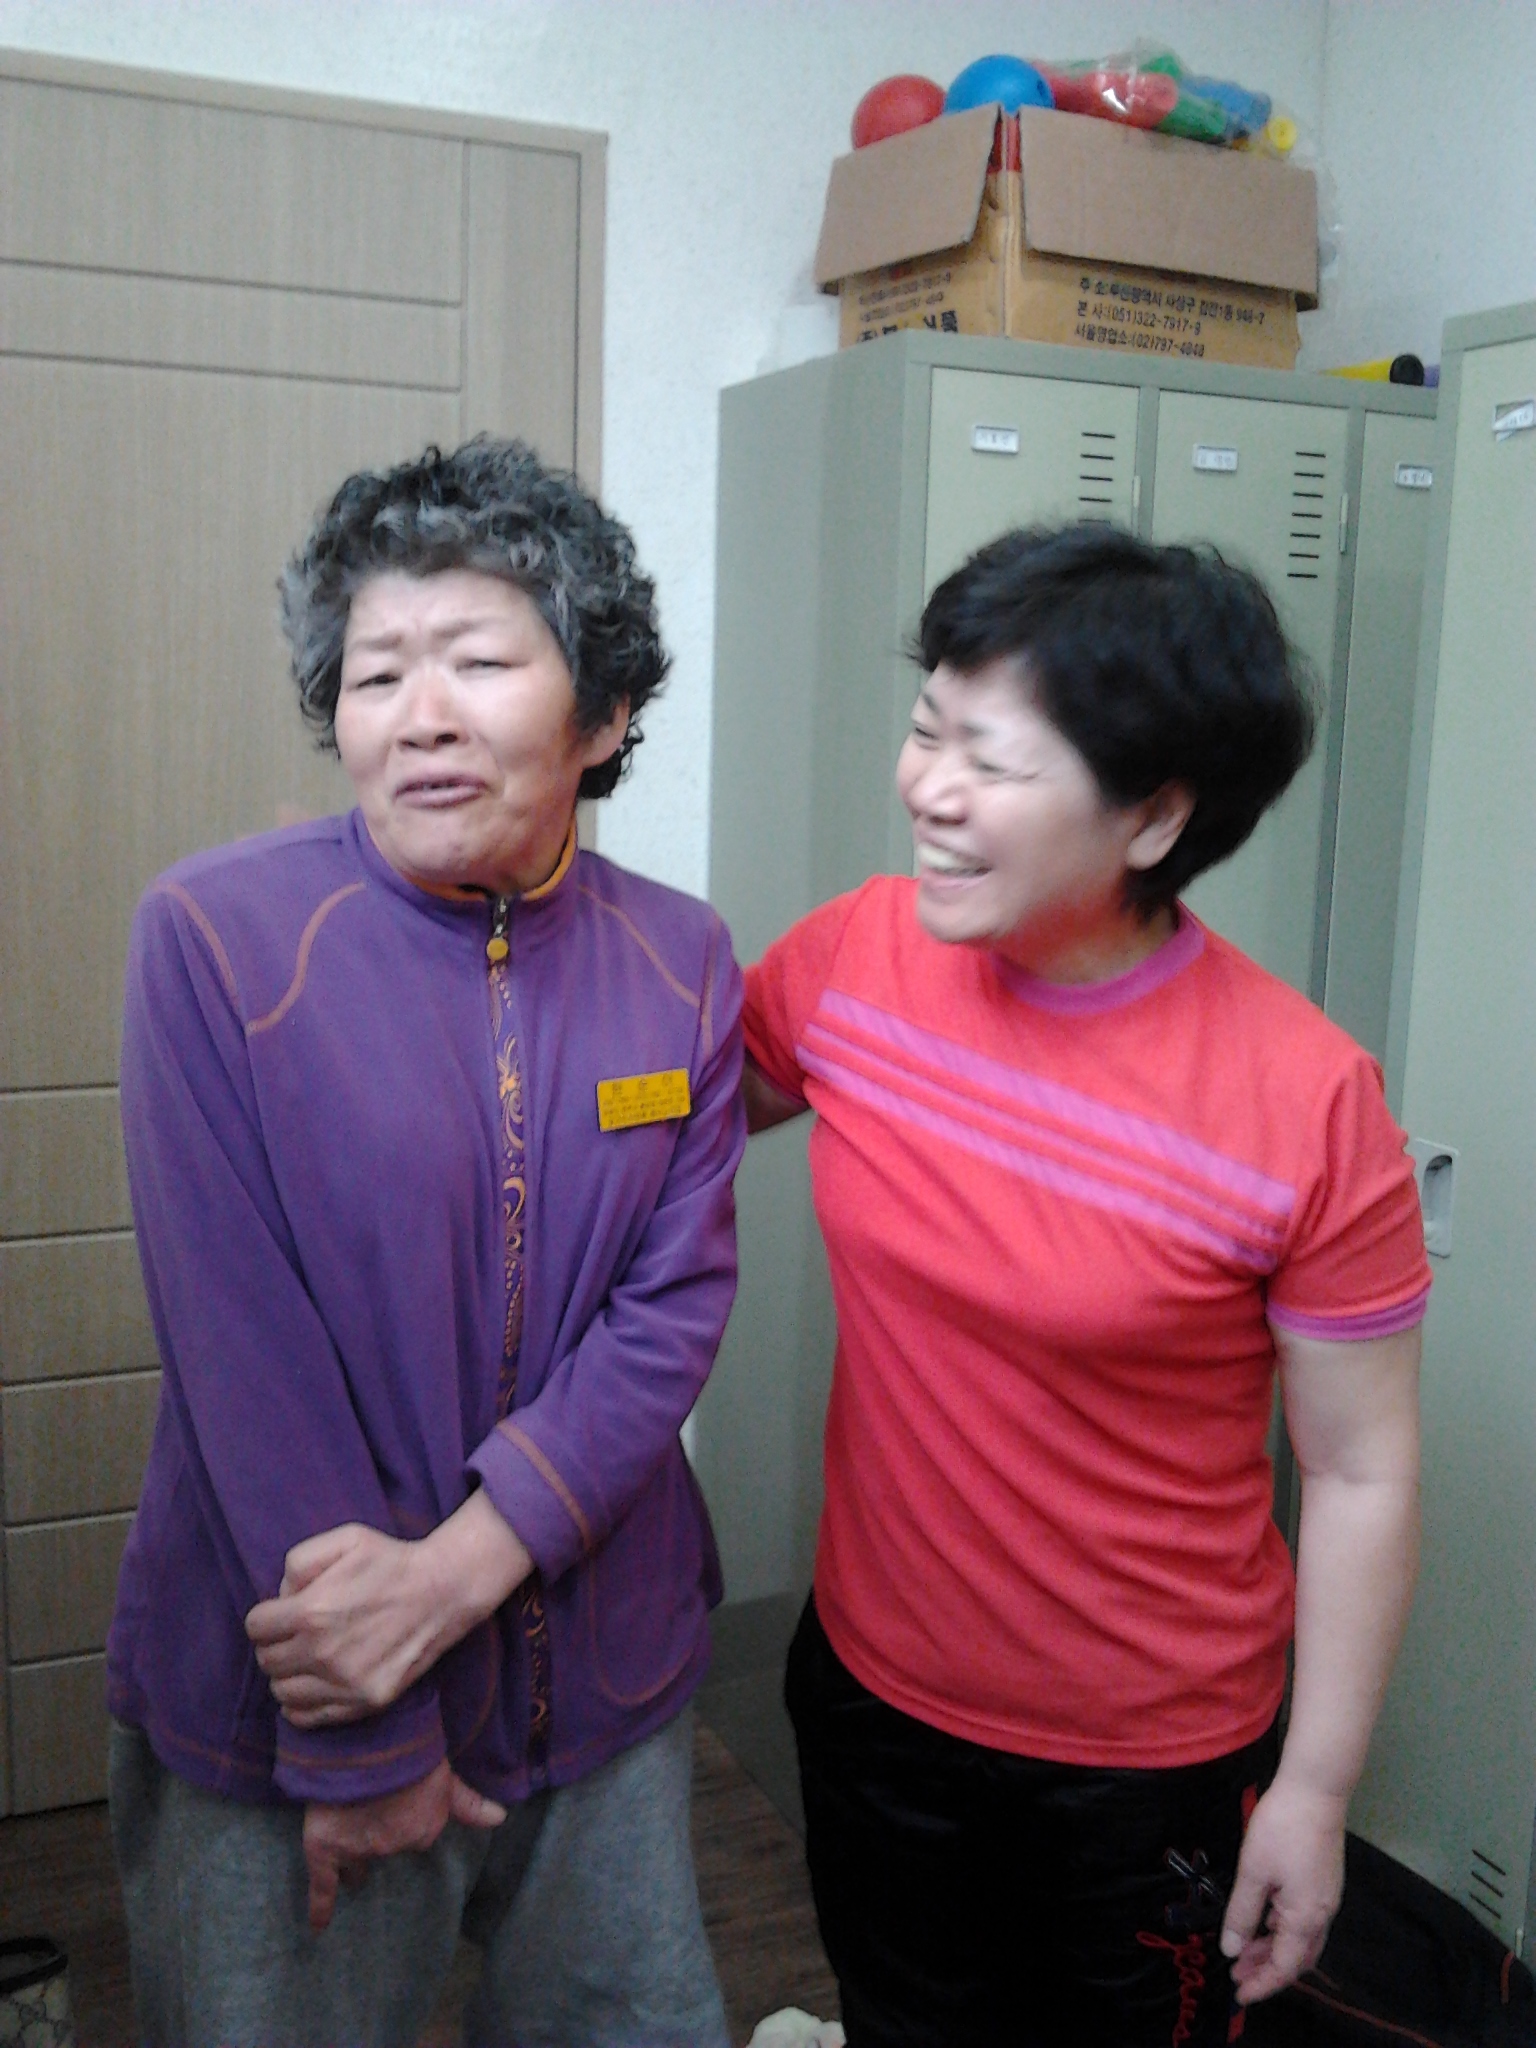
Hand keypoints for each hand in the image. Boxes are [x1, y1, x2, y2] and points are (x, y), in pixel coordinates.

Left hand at [246, 1496, 534, 1725]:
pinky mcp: (364, 1703)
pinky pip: (306, 1717)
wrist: (443, 1591)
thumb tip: (280, 1597)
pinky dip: (299, 1704)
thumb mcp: (344, 1538)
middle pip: (266, 1661)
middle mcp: (322, 1653)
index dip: (265, 1617)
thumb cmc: (391, 1561)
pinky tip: (313, 1683)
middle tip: (295, 1634)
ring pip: (282, 1691)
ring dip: (287, 1673)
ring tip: (306, 1657)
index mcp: (311, 1611)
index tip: (280, 1614)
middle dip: (275, 1644)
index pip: (256, 1628)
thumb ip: (298, 1561)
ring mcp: (344, 1683)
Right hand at [303, 1762, 505, 1931]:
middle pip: (386, 1847)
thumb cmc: (413, 1752)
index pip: (414, 1833)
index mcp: (424, 1828)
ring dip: (355, 1850)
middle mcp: (394, 1845)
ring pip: (357, 1859)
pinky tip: (320, 1926)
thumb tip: (500, 1818)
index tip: (398, 1810)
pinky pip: (324, 1886)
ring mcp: (359, 1850)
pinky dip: (321, 1907)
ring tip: (347, 1836)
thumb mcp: (446, 1777)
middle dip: (380, 1833)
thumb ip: (468, 1803)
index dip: (405, 1820)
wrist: (370, 1743)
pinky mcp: (325, 1849)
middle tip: (371, 1813)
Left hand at [1220, 1777, 1345, 2003]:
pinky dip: (1282, 1930)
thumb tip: (1231, 1950)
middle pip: (1297, 1958)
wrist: (1315, 1791)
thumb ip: (1242, 1914)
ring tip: (1243, 1950)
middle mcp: (1322, 1915)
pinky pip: (1304, 1920)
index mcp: (1306, 1918)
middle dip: (1267, 1970)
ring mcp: (1326, 1897)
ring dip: (1274, 1949)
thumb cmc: (1281, 1829)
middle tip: (1236, 1974)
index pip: (1285, 1968)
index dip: (1262, 1984)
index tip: (1238, 1995)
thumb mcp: (1254, 1872)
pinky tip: (1263, 1920)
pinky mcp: (1324, 1881)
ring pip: (1302, 1939)